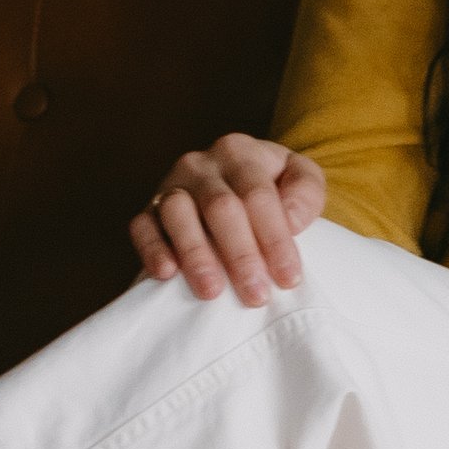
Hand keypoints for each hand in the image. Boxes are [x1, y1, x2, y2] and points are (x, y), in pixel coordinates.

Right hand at [129, 133, 325, 306]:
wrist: (233, 185)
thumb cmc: (272, 188)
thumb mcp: (300, 178)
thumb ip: (306, 192)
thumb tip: (290, 220)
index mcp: (240, 153)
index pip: (258, 196)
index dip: (275, 239)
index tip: (288, 278)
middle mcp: (201, 165)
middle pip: (220, 207)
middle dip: (240, 255)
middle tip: (255, 295)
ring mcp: (171, 186)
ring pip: (178, 214)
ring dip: (196, 255)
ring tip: (212, 291)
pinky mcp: (148, 210)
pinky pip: (142, 226)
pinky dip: (152, 249)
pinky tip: (167, 274)